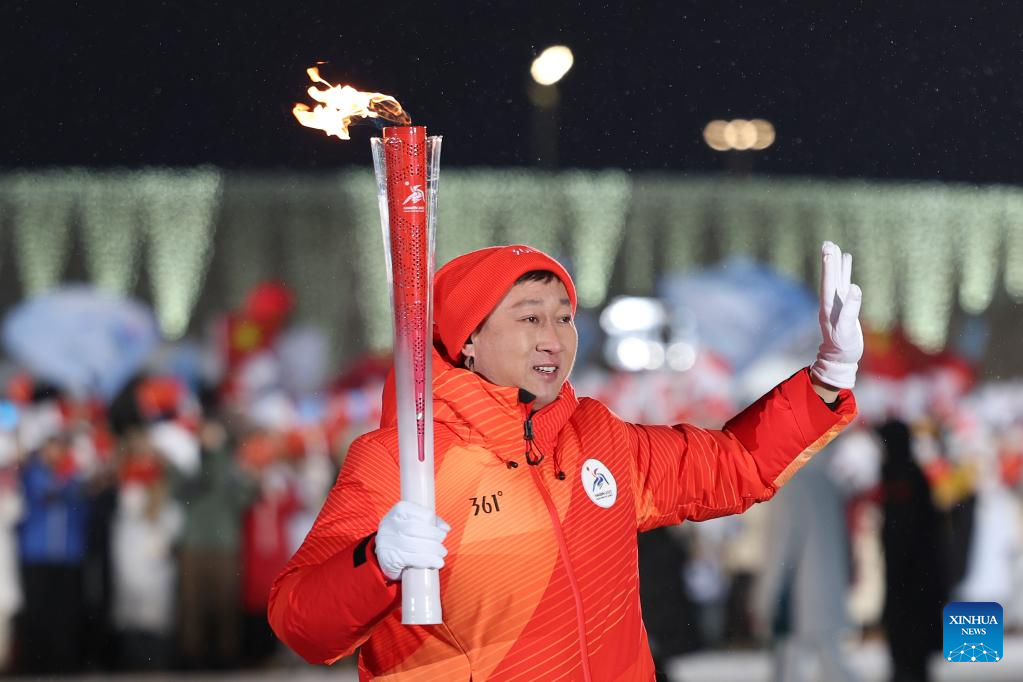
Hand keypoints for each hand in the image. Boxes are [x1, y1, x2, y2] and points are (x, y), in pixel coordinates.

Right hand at [374, 500, 450, 581]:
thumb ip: (431, 522)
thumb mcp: (414, 522)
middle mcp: (390, 524)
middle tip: (442, 547)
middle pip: (417, 529)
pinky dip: (427, 561)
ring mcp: (387, 541)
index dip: (435, 524)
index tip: (442, 532)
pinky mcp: (388, 558)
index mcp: (400, 510)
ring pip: (415, 545)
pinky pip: (411, 559)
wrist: (383, 554)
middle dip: (434, 539)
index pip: (424, 514)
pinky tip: (435, 563)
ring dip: (433, 551)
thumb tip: (445, 528)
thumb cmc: (403, 535)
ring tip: (441, 555)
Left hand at [810, 241, 862, 389]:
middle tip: (827, 243)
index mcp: (829, 307)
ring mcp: (837, 302)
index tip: (828, 253)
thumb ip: (851, 310)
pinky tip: (846, 261)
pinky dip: (845, 272)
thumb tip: (854, 289)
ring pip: (837, 278)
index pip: (828, 284)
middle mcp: (831, 302)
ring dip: (836, 263)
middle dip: (829, 260)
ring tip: (834, 246)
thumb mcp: (847, 331)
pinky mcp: (845, 304)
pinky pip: (844, 283)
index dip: (829, 268)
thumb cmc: (843, 347)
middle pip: (830, 277)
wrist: (840, 358)